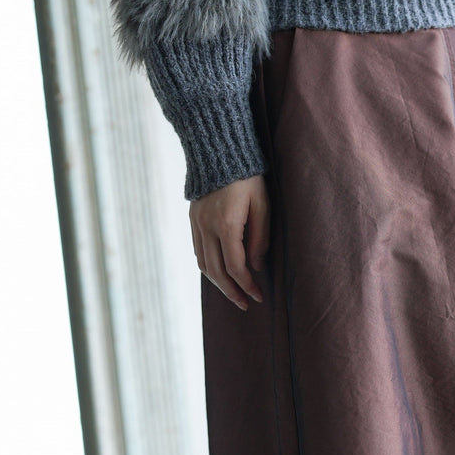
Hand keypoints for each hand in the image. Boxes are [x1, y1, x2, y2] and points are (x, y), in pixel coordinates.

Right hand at [189, 174, 269, 311]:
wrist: (218, 150)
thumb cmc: (247, 177)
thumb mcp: (262, 204)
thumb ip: (260, 237)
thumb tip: (256, 266)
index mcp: (227, 225)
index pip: (236, 267)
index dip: (248, 285)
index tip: (259, 296)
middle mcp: (207, 228)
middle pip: (217, 272)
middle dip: (232, 292)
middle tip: (246, 304)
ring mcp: (197, 225)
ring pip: (204, 265)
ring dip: (219, 284)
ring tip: (234, 294)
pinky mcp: (193, 220)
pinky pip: (198, 252)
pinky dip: (208, 268)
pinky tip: (220, 274)